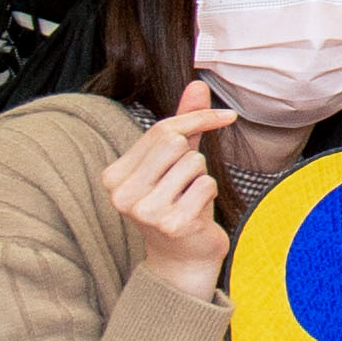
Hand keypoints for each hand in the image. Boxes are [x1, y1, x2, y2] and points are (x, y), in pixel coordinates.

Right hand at [103, 83, 238, 301]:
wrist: (182, 256)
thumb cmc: (178, 202)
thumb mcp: (178, 161)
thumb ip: (185, 123)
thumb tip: (197, 83)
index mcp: (114, 175)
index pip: (163, 129)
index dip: (198, 118)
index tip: (226, 116)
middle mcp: (122, 193)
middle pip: (176, 143)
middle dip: (195, 156)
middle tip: (190, 180)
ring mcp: (144, 211)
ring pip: (194, 164)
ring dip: (202, 178)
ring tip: (189, 199)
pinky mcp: (171, 224)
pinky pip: (207, 186)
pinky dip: (210, 194)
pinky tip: (197, 212)